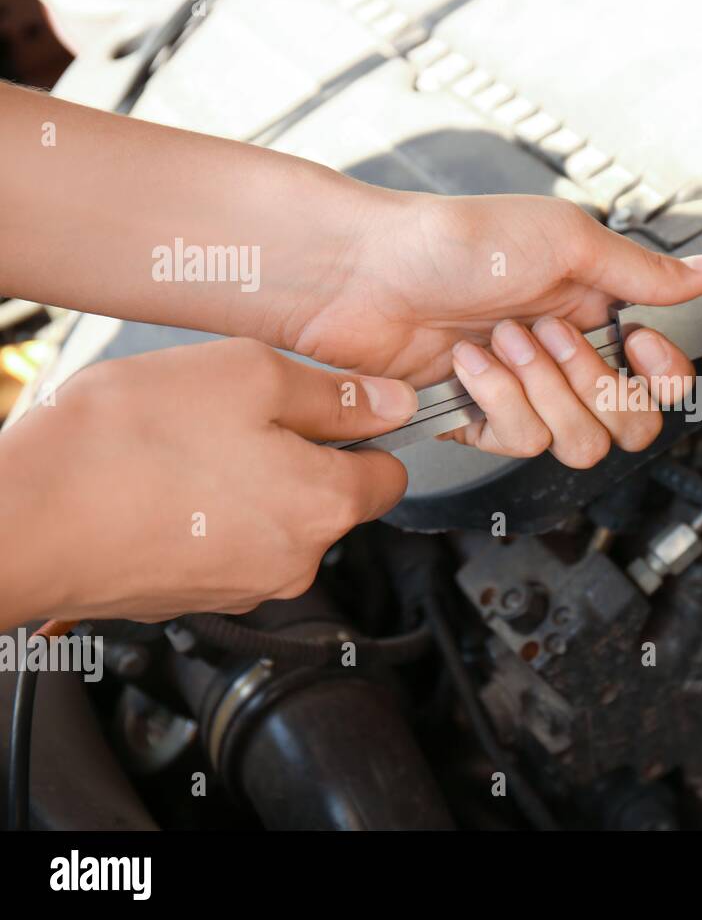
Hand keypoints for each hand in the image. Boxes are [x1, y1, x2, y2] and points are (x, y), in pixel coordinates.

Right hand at [0, 339, 416, 623]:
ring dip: (246, 481)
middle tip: (236, 415)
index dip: (368, 435)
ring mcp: (243, 587)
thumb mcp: (248, 376)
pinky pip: (224, 543)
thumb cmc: (128, 442)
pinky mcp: (193, 597)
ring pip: (272, 519)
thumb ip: (334, 395)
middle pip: (329, 498)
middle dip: (297, 454)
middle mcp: (296, 561)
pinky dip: (206, 513)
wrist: (23, 520)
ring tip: (186, 446)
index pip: (391, 475)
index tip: (336, 410)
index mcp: (326, 505)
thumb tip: (392, 402)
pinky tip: (162, 481)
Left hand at [290, 192, 701, 465]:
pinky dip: (495, 401)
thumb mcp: (567, 240)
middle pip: (630, 424)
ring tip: (499, 342)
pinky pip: (520, 444)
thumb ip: (645, 272)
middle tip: (549, 335)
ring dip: (541, 391)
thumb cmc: (457, 239)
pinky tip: (467, 363)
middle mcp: (568, 358)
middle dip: (593, 385)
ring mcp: (527, 394)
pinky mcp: (484, 421)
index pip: (664, 378)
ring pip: (579, 443)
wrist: (366, 271)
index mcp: (598, 310)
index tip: (638, 345)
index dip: (661, 376)